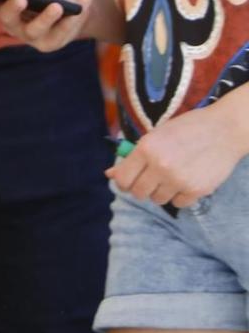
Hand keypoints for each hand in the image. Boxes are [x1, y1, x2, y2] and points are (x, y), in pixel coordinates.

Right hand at [0, 0, 91, 52]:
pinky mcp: (49, 43)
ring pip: (33, 30)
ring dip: (45, 18)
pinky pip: (59, 34)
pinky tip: (82, 1)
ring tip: (58, 5)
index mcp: (0, 3)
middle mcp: (11, 22)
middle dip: (12, 9)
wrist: (71, 1)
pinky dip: (72, 19)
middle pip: (5, 19)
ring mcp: (29, 35)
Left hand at [110, 103, 248, 207]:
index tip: (128, 182)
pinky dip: (179, 196)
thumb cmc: (186, 129)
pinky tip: (185, 182)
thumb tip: (109, 174)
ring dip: (161, 192)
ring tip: (170, 178)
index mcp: (146, 149)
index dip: (123, 182)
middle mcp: (160, 166)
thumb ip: (133, 156)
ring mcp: (179, 180)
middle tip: (150, 181)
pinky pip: (178, 203)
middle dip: (141, 189)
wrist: (223, 130)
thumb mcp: (155, 135)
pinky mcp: (197, 190)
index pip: (122, 178)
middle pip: (138, 193)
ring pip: (158, 200)